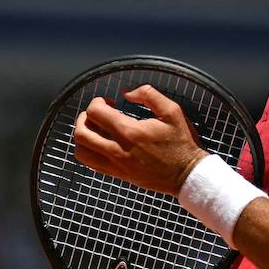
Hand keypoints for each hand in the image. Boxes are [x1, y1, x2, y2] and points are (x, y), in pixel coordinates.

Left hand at [72, 85, 206, 194]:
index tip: (109, 102)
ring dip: (83, 137)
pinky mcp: (119, 175)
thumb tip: (127, 93)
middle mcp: (118, 150)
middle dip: (84, 118)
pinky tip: (101, 144)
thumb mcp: (172, 111)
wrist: (187, 175)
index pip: (95, 113)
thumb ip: (148, 95)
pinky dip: (89, 152)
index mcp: (130, 131)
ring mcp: (117, 165)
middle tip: (97, 114)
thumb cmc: (181, 143)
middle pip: (81, 133)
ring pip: (82, 152)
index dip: (97, 102)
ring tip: (95, 130)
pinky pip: (91, 165)